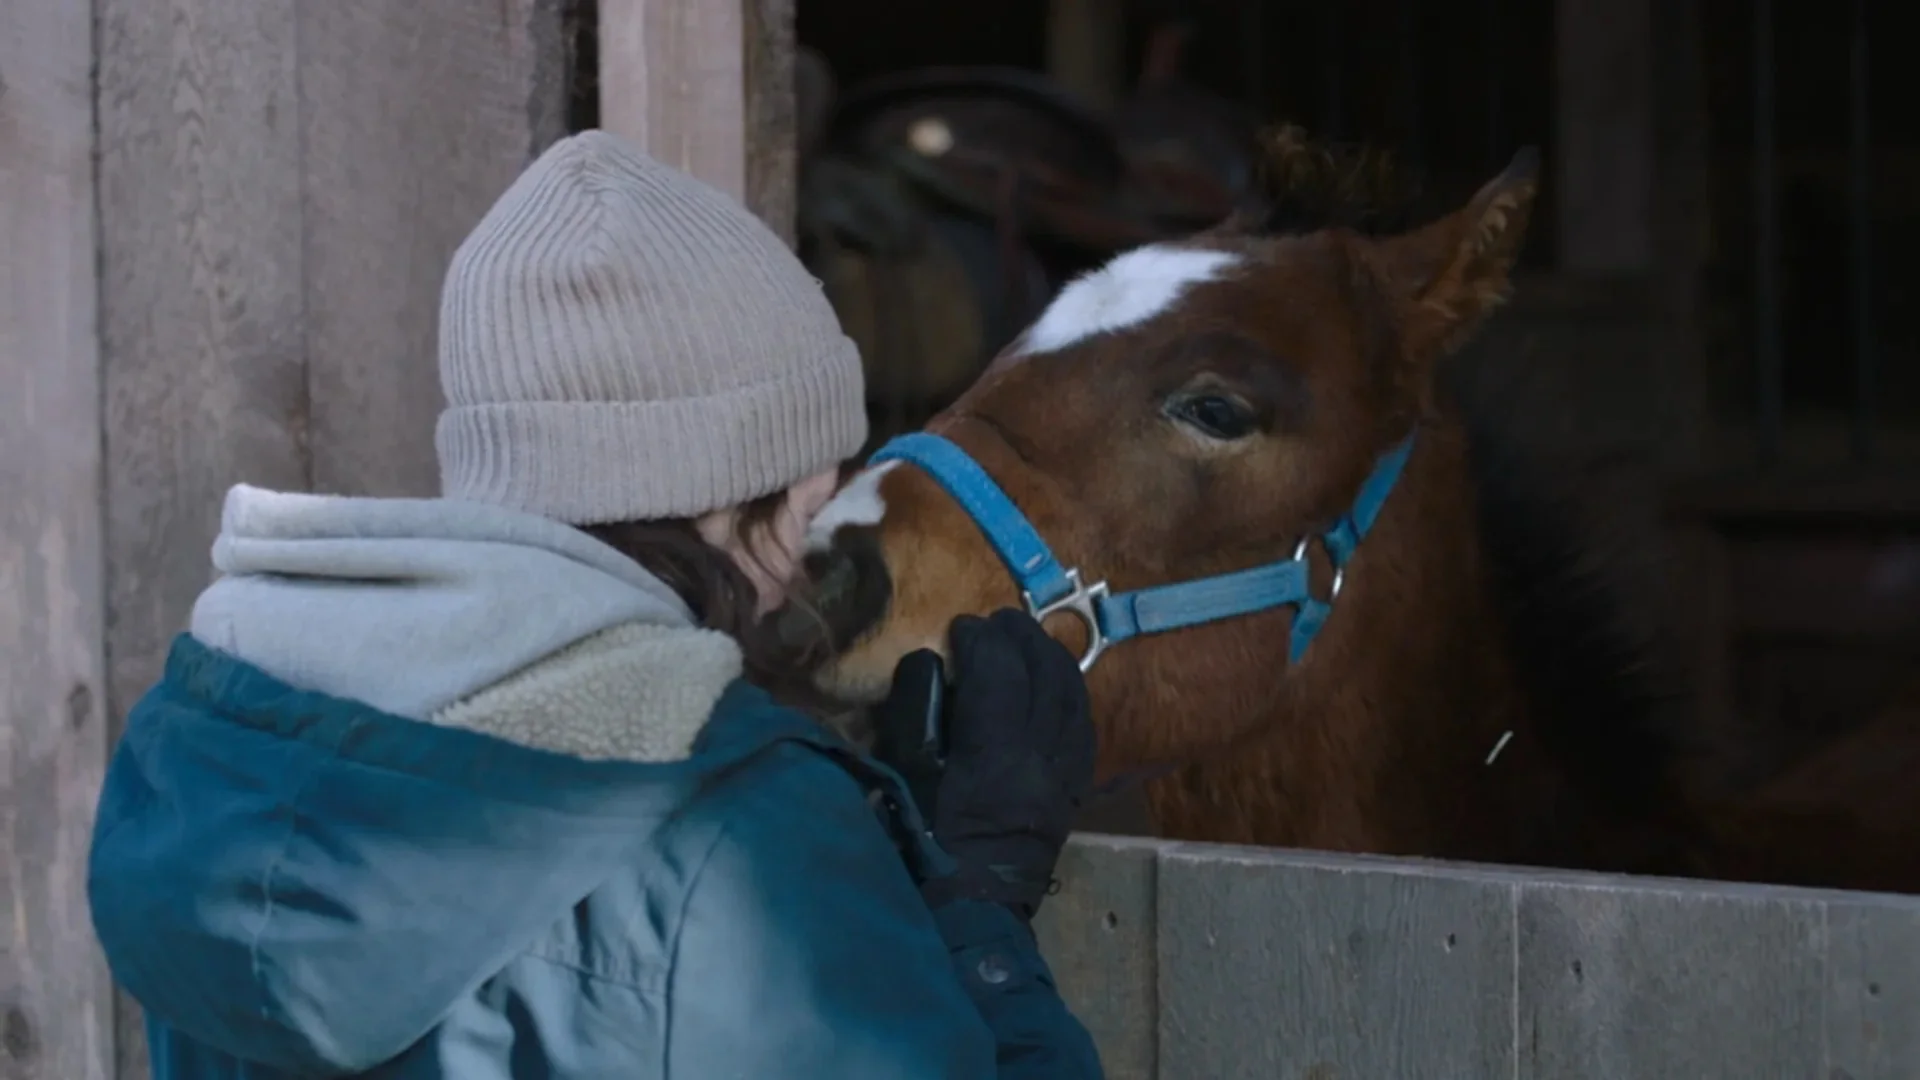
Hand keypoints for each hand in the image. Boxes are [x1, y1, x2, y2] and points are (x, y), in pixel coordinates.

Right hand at [918, 609, 1095, 917]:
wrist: (967, 916)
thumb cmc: (919, 849)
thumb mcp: (901, 779)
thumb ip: (913, 712)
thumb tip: (931, 662)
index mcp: (994, 759)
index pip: (999, 674)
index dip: (981, 640)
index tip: (961, 627)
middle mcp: (1040, 763)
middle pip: (1046, 678)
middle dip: (1022, 639)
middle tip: (997, 622)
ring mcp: (1063, 779)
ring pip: (1074, 700)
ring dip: (1053, 660)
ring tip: (1028, 639)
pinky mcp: (1072, 794)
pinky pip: (1083, 730)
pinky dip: (1069, 696)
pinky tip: (1055, 685)